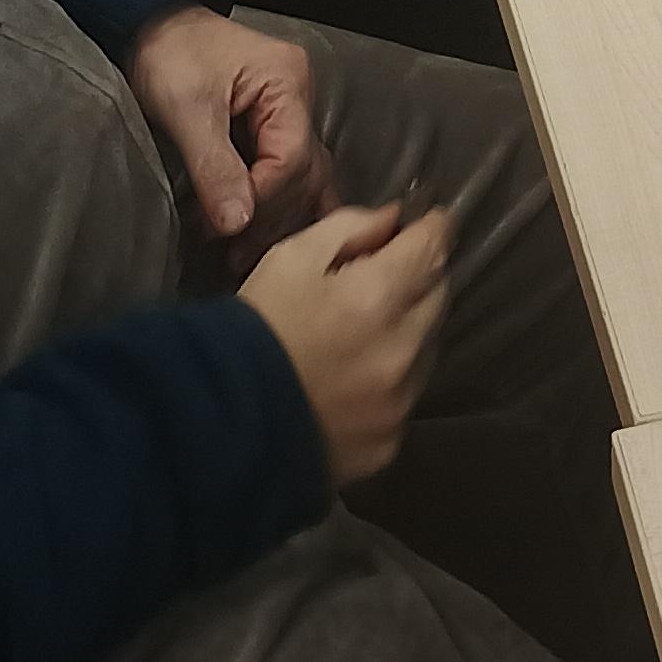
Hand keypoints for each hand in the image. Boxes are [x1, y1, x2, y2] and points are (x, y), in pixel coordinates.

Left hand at [130, 2, 332, 249]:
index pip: (292, 158)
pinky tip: (268, 234)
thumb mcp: (186, 108)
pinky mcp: (270, 126)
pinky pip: (286, 170)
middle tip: (233, 255)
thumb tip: (238, 224)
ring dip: (275, 217)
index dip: (262, 201)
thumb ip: (214, 167)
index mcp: (287, 81)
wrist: (149, 24)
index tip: (223, 230)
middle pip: (303, 171)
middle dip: (268, 216)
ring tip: (243, 256)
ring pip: (302, 175)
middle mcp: (299, 96)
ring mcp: (289, 111)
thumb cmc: (168, 54)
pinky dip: (275, 202)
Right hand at [242, 203, 450, 484]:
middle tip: (386, 275)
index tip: (426, 224)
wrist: (223, 425)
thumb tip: (393, 221)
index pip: (434, 248)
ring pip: (429, 346)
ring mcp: (398, 402)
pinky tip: (357, 376)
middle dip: (419, 277)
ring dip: (409, 329)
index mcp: (375, 298)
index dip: (432, 229)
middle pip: (439, 295)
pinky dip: (394, 378)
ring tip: (364, 331)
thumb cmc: (255, 329)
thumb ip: (351, 228)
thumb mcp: (290, 258)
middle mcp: (399, 352)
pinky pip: (408, 395)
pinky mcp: (390, 441)